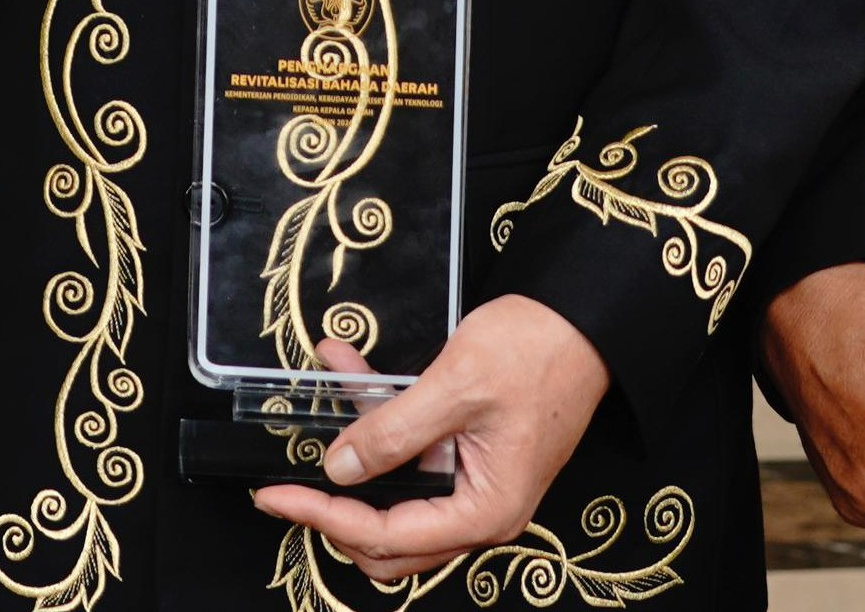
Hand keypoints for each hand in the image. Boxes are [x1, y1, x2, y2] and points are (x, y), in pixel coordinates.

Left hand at [248, 295, 606, 582]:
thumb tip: (340, 468)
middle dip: (333, 515)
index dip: (324, 518)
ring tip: (323, 403)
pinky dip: (379, 425)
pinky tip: (351, 372)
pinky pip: (412, 459)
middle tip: (286, 485)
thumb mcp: (455, 386)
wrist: (586, 320)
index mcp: (486, 510)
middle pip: (388, 543)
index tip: (277, 495)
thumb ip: (393, 431)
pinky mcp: (470, 459)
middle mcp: (483, 511)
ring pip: (395, 502)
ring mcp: (476, 487)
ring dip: (354, 463)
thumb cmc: (541, 351)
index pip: (385, 536)